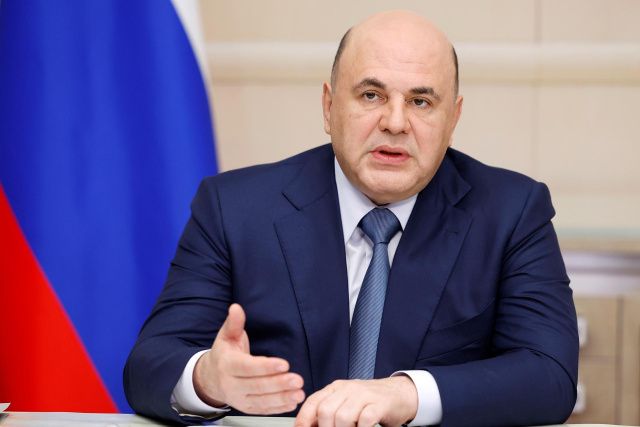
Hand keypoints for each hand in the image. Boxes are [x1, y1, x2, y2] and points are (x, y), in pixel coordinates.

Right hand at [193, 303, 304, 413]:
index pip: (247, 367)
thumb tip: (236, 308)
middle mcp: (231, 385)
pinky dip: (278, 408)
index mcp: (227, 365)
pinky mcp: (247, 407)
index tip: (284, 364)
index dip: (266, 367)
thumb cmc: (223, 354)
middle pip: (257, 386)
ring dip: (282, 398)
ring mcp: (239, 399)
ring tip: (299, 393)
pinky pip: (263, 410)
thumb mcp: (226, 336)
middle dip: (278, 384)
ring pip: (262, 401)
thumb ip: (234, 323)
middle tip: (297, 380)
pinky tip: (292, 403)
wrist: (211, 378)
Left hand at [295, 376, 417, 426]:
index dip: (304, 419)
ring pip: (344, 416)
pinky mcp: (379, 404)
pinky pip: (365, 420)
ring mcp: (364, 395)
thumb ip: (329, 413)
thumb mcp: (346, 403)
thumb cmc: (370, 402)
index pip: (313, 402)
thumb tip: (309, 426)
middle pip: (326, 411)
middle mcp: (348, 388)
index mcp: (336, 388)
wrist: (399, 393)